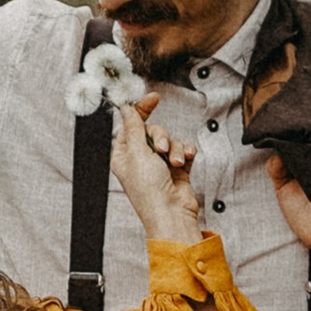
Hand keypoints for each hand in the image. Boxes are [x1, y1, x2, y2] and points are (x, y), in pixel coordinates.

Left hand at [110, 105, 201, 248]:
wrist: (171, 213)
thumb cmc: (149, 191)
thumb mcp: (137, 153)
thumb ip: (134, 127)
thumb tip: (126, 108)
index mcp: (124, 155)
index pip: (131, 124)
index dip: (141, 110)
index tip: (154, 97)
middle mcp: (140, 159)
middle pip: (153, 131)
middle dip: (161, 137)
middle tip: (160, 150)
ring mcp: (159, 164)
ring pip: (170, 140)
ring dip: (174, 149)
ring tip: (174, 162)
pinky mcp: (177, 169)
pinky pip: (183, 150)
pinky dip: (185, 153)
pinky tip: (186, 160)